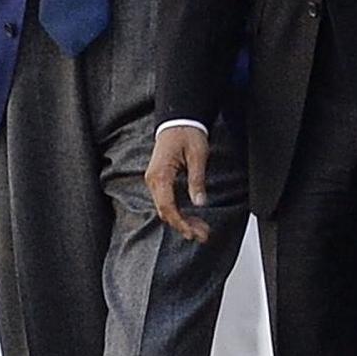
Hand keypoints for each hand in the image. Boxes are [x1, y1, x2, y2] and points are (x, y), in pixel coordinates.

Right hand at [145, 125, 212, 241]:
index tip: (193, 232)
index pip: (167, 206)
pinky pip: (167, 202)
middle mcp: (153, 180)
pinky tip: (191, 219)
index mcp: (160, 174)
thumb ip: (197, 180)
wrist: (178, 120)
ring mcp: (155, 181)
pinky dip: (179, 212)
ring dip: (183, 221)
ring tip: (201, 230)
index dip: (180, 222)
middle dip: (184, 226)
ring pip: (166, 209)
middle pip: (166, 211)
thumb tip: (199, 202)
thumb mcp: (198, 155)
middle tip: (203, 235)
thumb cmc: (187, 133)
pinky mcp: (160, 181)